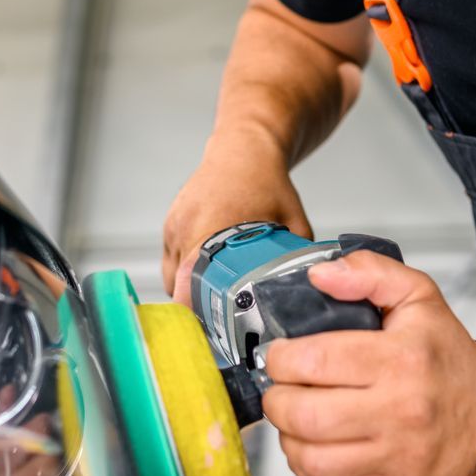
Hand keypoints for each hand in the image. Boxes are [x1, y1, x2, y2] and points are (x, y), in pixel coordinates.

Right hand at [160, 129, 311, 305]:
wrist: (243, 147)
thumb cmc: (265, 180)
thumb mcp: (293, 220)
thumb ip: (297, 256)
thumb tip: (307, 286)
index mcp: (210, 230)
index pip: (189, 287)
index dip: (199, 312)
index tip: (214, 328)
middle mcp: (186, 229)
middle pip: (177, 287)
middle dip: (195, 305)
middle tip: (217, 320)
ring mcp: (174, 226)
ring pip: (170, 276)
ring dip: (186, 289)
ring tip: (211, 297)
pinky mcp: (170, 223)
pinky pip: (169, 259)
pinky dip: (182, 271)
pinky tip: (203, 273)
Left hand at [260, 250, 475, 475]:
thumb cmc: (447, 357)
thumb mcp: (417, 296)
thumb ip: (368, 272)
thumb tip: (321, 275)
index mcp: (400, 359)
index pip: (311, 362)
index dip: (280, 358)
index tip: (282, 356)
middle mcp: (400, 410)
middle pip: (302, 415)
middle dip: (278, 399)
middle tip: (285, 389)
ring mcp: (398, 456)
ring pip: (309, 458)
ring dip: (289, 437)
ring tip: (299, 418)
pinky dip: (309, 469)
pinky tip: (317, 446)